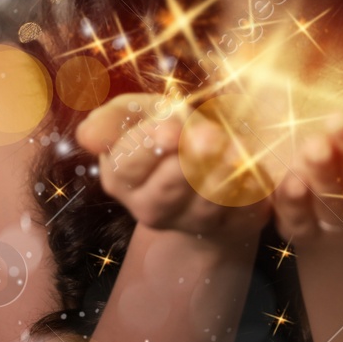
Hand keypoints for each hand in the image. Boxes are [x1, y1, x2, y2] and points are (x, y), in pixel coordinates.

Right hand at [76, 93, 271, 245]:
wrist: (207, 160)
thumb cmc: (166, 129)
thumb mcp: (137, 113)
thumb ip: (113, 119)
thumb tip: (87, 137)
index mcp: (121, 178)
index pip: (128, 165)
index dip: (150, 146)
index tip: (172, 127)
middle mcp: (151, 209)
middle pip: (165, 194)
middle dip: (188, 163)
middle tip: (210, 136)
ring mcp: (191, 223)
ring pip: (205, 209)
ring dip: (222, 177)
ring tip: (235, 151)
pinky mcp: (232, 228)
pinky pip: (241, 217)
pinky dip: (250, 195)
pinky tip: (254, 172)